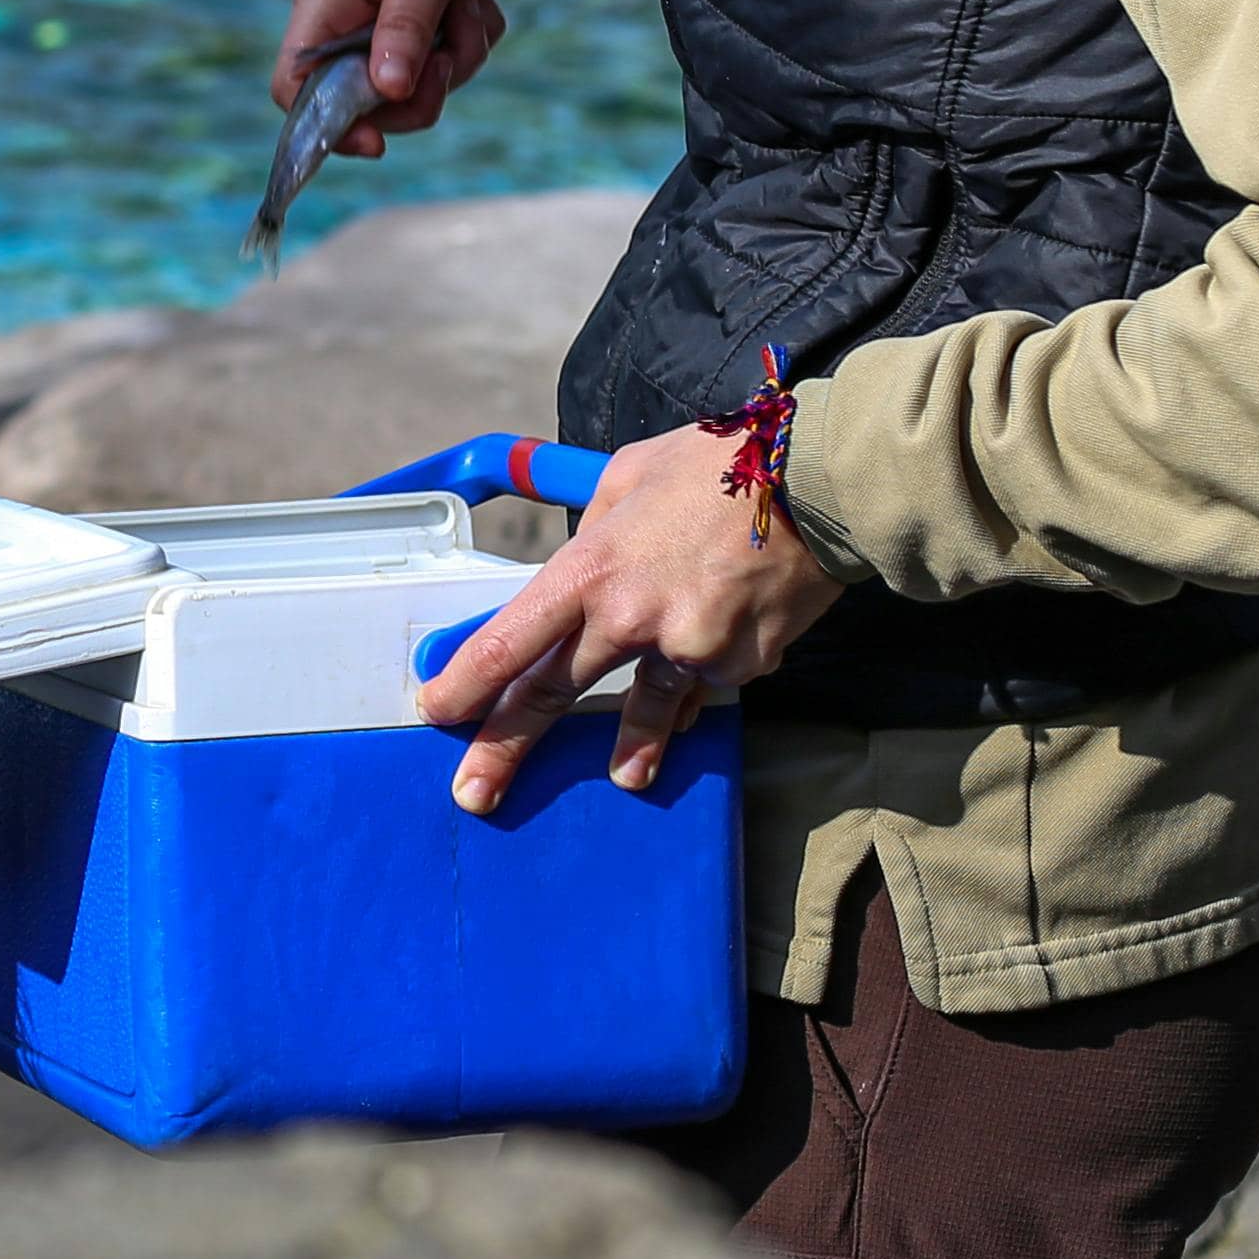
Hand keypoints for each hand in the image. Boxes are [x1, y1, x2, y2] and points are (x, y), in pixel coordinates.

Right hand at [276, 0, 527, 152]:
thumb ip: (404, 26)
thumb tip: (385, 93)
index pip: (295, 87)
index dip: (327, 127)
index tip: (378, 142)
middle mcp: (345, 14)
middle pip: (363, 100)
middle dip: (417, 93)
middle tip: (452, 56)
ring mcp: (381, 15)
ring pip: (412, 83)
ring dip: (454, 57)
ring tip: (469, 4)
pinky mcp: (417, 13)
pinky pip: (442, 56)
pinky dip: (468, 35)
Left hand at [413, 421, 851, 813]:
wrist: (820, 479)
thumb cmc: (720, 465)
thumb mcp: (629, 477)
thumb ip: (592, 530)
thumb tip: (576, 560)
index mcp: (590, 568)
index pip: (508, 642)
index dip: (466, 684)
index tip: (437, 712)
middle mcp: (628, 617)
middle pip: (549, 694)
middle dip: (504, 749)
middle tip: (474, 793)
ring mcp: (685, 648)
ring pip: (643, 709)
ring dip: (631, 751)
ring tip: (625, 777)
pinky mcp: (738, 665)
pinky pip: (707, 683)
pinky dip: (705, 676)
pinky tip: (718, 654)